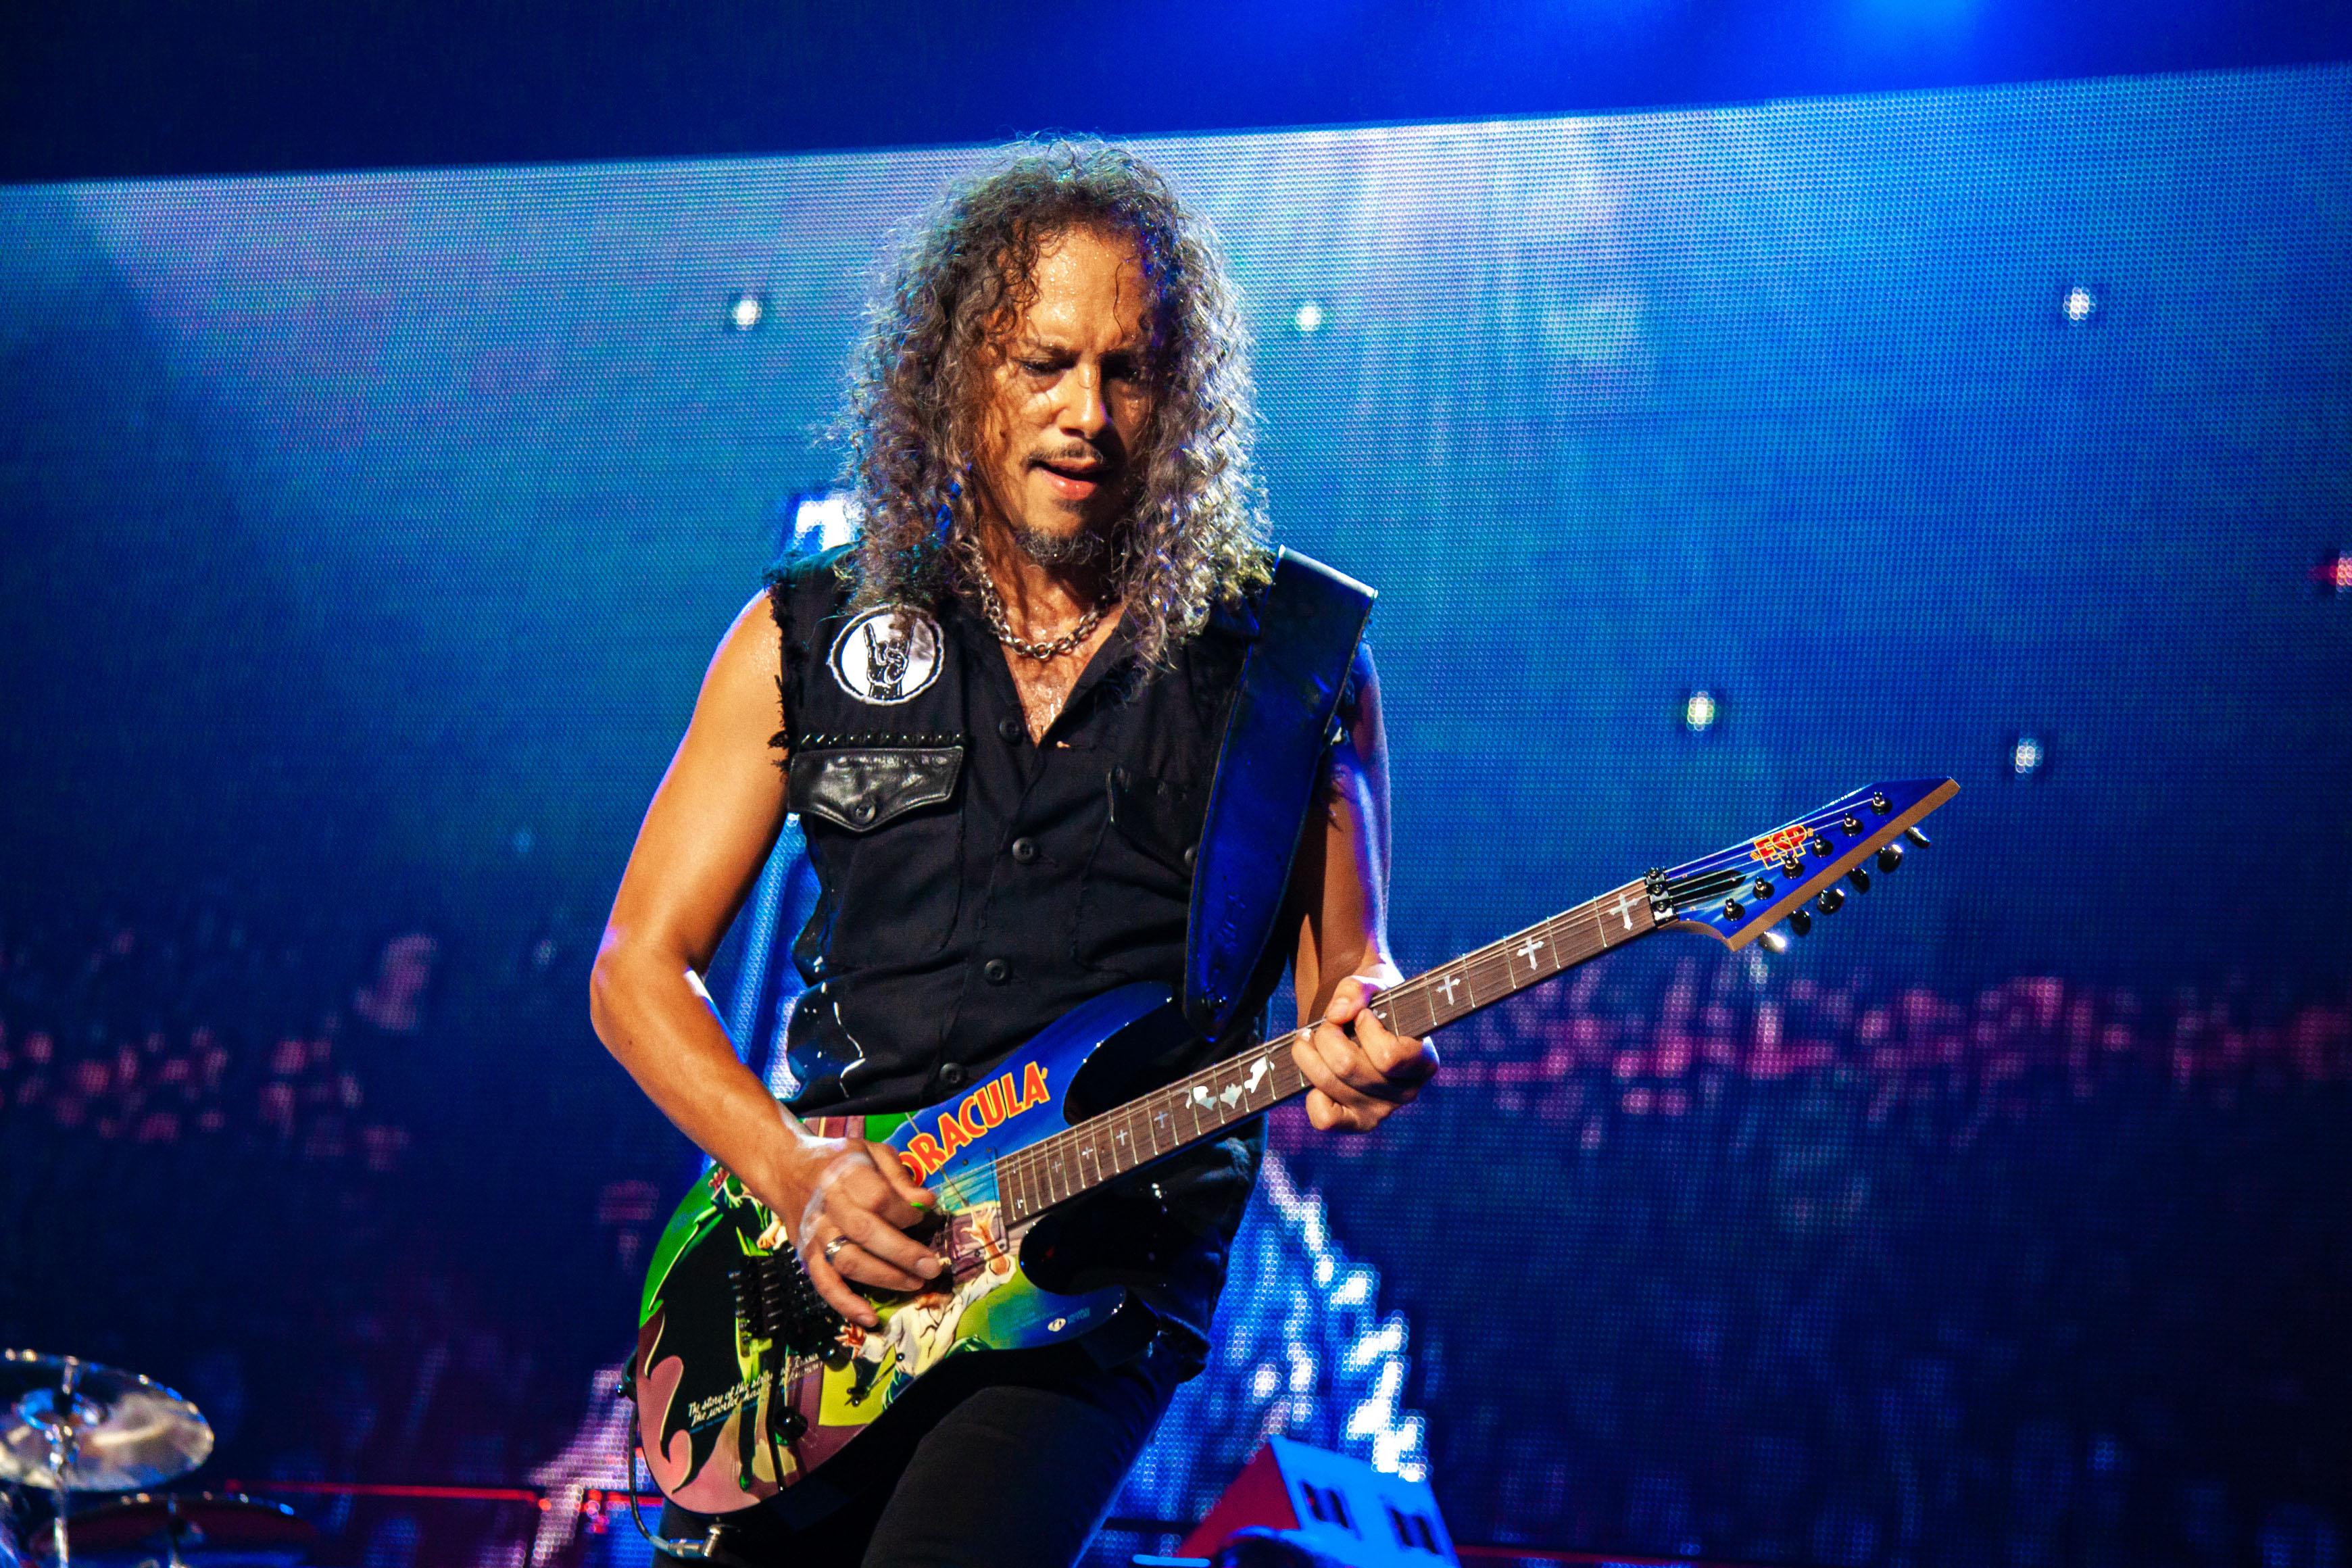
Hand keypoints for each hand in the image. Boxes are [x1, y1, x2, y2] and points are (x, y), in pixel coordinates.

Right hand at [759, 1134, 941, 1326]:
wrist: (787, 1170)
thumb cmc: (839, 1162)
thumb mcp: (871, 1152)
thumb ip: (899, 1175)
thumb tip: (926, 1202)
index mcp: (844, 1174)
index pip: (877, 1198)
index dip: (904, 1212)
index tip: (924, 1215)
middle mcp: (826, 1206)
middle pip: (865, 1232)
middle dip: (903, 1253)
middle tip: (933, 1267)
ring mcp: (814, 1234)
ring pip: (847, 1261)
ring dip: (884, 1277)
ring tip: (914, 1284)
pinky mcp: (806, 1255)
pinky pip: (824, 1284)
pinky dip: (845, 1304)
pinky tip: (869, 1317)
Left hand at [1292, 973, 1437, 1132]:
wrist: (1357, 1021)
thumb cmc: (1373, 1002)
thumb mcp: (1371, 981)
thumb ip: (1356, 989)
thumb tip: (1338, 1014)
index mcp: (1423, 1061)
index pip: (1389, 1057)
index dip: (1366, 1030)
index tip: (1362, 1014)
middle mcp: (1407, 1092)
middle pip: (1348, 1067)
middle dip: (1327, 1036)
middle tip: (1327, 1023)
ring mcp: (1381, 1111)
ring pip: (1329, 1085)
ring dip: (1309, 1055)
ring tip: (1309, 1039)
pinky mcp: (1356, 1123)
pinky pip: (1326, 1119)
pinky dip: (1313, 1096)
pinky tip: (1318, 1076)